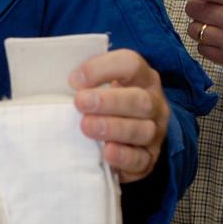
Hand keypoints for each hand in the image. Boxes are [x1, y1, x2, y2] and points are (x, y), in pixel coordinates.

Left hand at [70, 48, 168, 181]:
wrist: (127, 137)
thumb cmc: (106, 103)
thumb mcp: (100, 85)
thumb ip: (86, 81)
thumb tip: (67, 82)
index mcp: (142, 77)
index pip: (131, 64)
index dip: (102, 69)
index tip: (74, 80)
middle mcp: (154, 103)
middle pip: (140, 100)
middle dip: (109, 101)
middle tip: (80, 103)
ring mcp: (156, 131)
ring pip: (143, 130)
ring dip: (113, 128)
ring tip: (86, 126)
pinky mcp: (150, 157)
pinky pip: (142, 159)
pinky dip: (124, 156)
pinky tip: (107, 152)